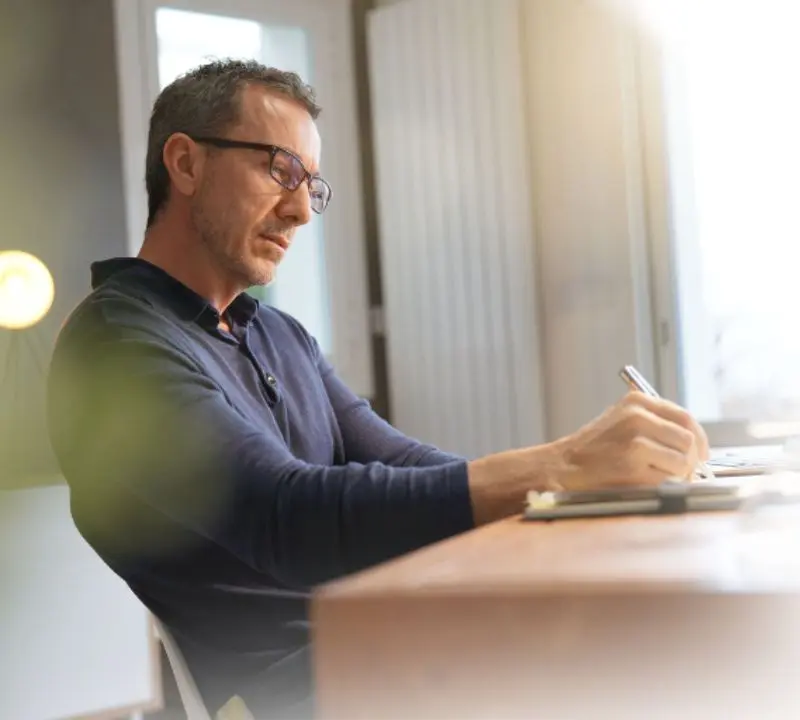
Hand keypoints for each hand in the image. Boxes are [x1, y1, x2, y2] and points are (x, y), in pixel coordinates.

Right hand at [553, 391, 708, 490]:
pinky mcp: (632, 465)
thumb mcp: (622, 421)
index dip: (699, 440)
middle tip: (679, 472)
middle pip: (688, 439)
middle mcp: (637, 416)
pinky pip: (669, 479)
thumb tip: (695, 444)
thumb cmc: (594, 450)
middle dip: (690, 460)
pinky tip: (644, 483)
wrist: (563, 467)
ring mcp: (635, 440)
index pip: (685, 417)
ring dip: (677, 475)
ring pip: (683, 461)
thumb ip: (655, 423)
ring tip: (656, 477)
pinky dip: (663, 486)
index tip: (699, 454)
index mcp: (636, 402)